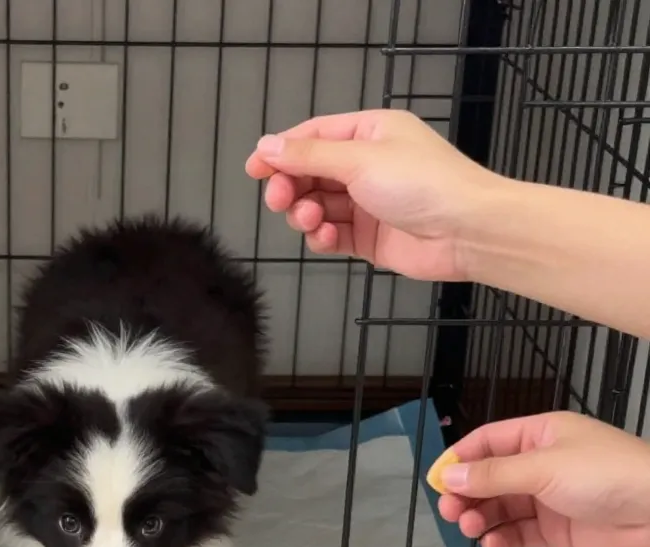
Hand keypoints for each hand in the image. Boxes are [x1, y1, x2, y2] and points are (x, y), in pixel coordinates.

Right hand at [244, 109, 500, 281]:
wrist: (467, 231)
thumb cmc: (426, 184)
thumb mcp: (360, 160)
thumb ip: (309, 156)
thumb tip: (267, 146)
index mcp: (369, 133)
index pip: (313, 137)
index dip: (280, 152)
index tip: (254, 169)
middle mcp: (367, 165)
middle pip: (310, 173)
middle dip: (291, 187)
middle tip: (279, 200)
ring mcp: (367, 202)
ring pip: (317, 205)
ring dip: (306, 214)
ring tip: (312, 221)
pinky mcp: (368, 236)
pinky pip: (332, 234)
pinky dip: (323, 237)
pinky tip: (327, 238)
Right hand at [435, 411, 649, 546]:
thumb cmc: (607, 475)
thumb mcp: (544, 468)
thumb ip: (493, 474)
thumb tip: (449, 474)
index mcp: (539, 436)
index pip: (487, 442)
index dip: (459, 460)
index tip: (437, 481)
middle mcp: (540, 464)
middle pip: (488, 477)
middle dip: (466, 493)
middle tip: (450, 511)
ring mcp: (548, 498)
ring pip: (500, 507)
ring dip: (481, 517)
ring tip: (472, 528)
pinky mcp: (556, 529)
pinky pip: (519, 532)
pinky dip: (502, 538)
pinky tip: (494, 543)